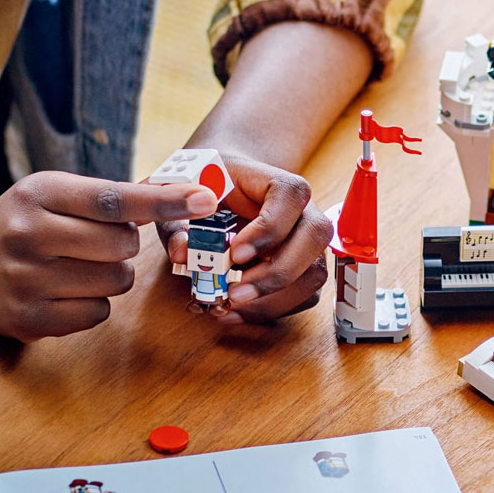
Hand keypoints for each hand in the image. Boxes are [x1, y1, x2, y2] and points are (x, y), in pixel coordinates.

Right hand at [0, 173, 218, 341]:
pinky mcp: (28, 320)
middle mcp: (28, 235)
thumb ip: (109, 196)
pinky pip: (97, 314)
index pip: (114, 198)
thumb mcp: (53, 194)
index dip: (164, 200)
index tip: (206, 199)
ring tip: (76, 266)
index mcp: (39, 194)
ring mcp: (25, 280)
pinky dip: (93, 303)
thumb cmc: (23, 224)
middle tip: (95, 242)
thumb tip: (180, 195)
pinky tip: (63, 292)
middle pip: (121, 245)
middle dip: (123, 245)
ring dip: (111, 275)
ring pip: (115, 281)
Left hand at [161, 155, 329, 324]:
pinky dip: (272, 308)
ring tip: (232, 304)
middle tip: (235, 291)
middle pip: (316, 235)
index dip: (269, 226)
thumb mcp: (182, 196)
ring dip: (276, 297)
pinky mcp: (303, 266)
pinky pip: (304, 293)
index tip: (236, 253)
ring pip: (315, 270)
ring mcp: (306, 239)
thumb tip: (182, 252)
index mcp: (273, 181)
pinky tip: (237, 311)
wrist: (221, 190)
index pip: (291, 194)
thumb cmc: (205, 190)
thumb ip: (177, 216)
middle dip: (277, 271)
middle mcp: (300, 208)